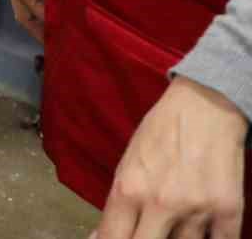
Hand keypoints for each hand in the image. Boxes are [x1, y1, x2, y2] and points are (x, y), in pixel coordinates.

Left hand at [93, 77, 246, 238]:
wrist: (205, 108)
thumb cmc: (161, 132)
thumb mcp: (127, 163)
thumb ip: (119, 203)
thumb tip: (105, 236)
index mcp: (130, 189)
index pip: (113, 238)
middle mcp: (162, 203)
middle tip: (146, 233)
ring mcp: (197, 210)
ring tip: (174, 222)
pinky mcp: (228, 212)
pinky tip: (199, 228)